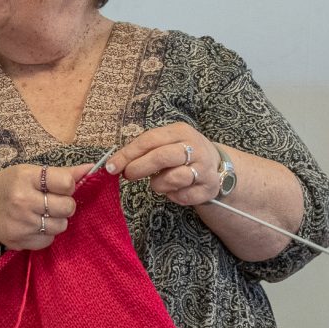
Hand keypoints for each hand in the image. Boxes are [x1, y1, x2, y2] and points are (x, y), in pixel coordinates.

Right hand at [0, 162, 89, 250]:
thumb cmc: (10, 186)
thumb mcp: (31, 172)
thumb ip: (62, 173)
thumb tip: (92, 169)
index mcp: (26, 177)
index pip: (66, 183)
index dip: (68, 186)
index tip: (60, 187)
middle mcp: (22, 200)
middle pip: (67, 207)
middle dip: (65, 205)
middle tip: (53, 202)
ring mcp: (21, 223)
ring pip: (60, 226)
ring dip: (56, 220)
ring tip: (43, 214)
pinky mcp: (20, 241)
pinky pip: (49, 240)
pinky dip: (46, 234)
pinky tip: (34, 225)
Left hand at [105, 123, 220, 205]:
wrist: (217, 165)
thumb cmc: (181, 152)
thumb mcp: (166, 142)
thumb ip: (144, 150)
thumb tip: (115, 163)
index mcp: (180, 131)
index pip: (149, 140)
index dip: (128, 154)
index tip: (111, 166)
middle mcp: (195, 148)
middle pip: (161, 157)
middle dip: (139, 168)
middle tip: (127, 175)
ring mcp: (204, 168)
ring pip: (174, 178)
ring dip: (158, 184)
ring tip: (157, 183)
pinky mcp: (208, 188)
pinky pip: (184, 196)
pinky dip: (173, 196)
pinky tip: (174, 190)